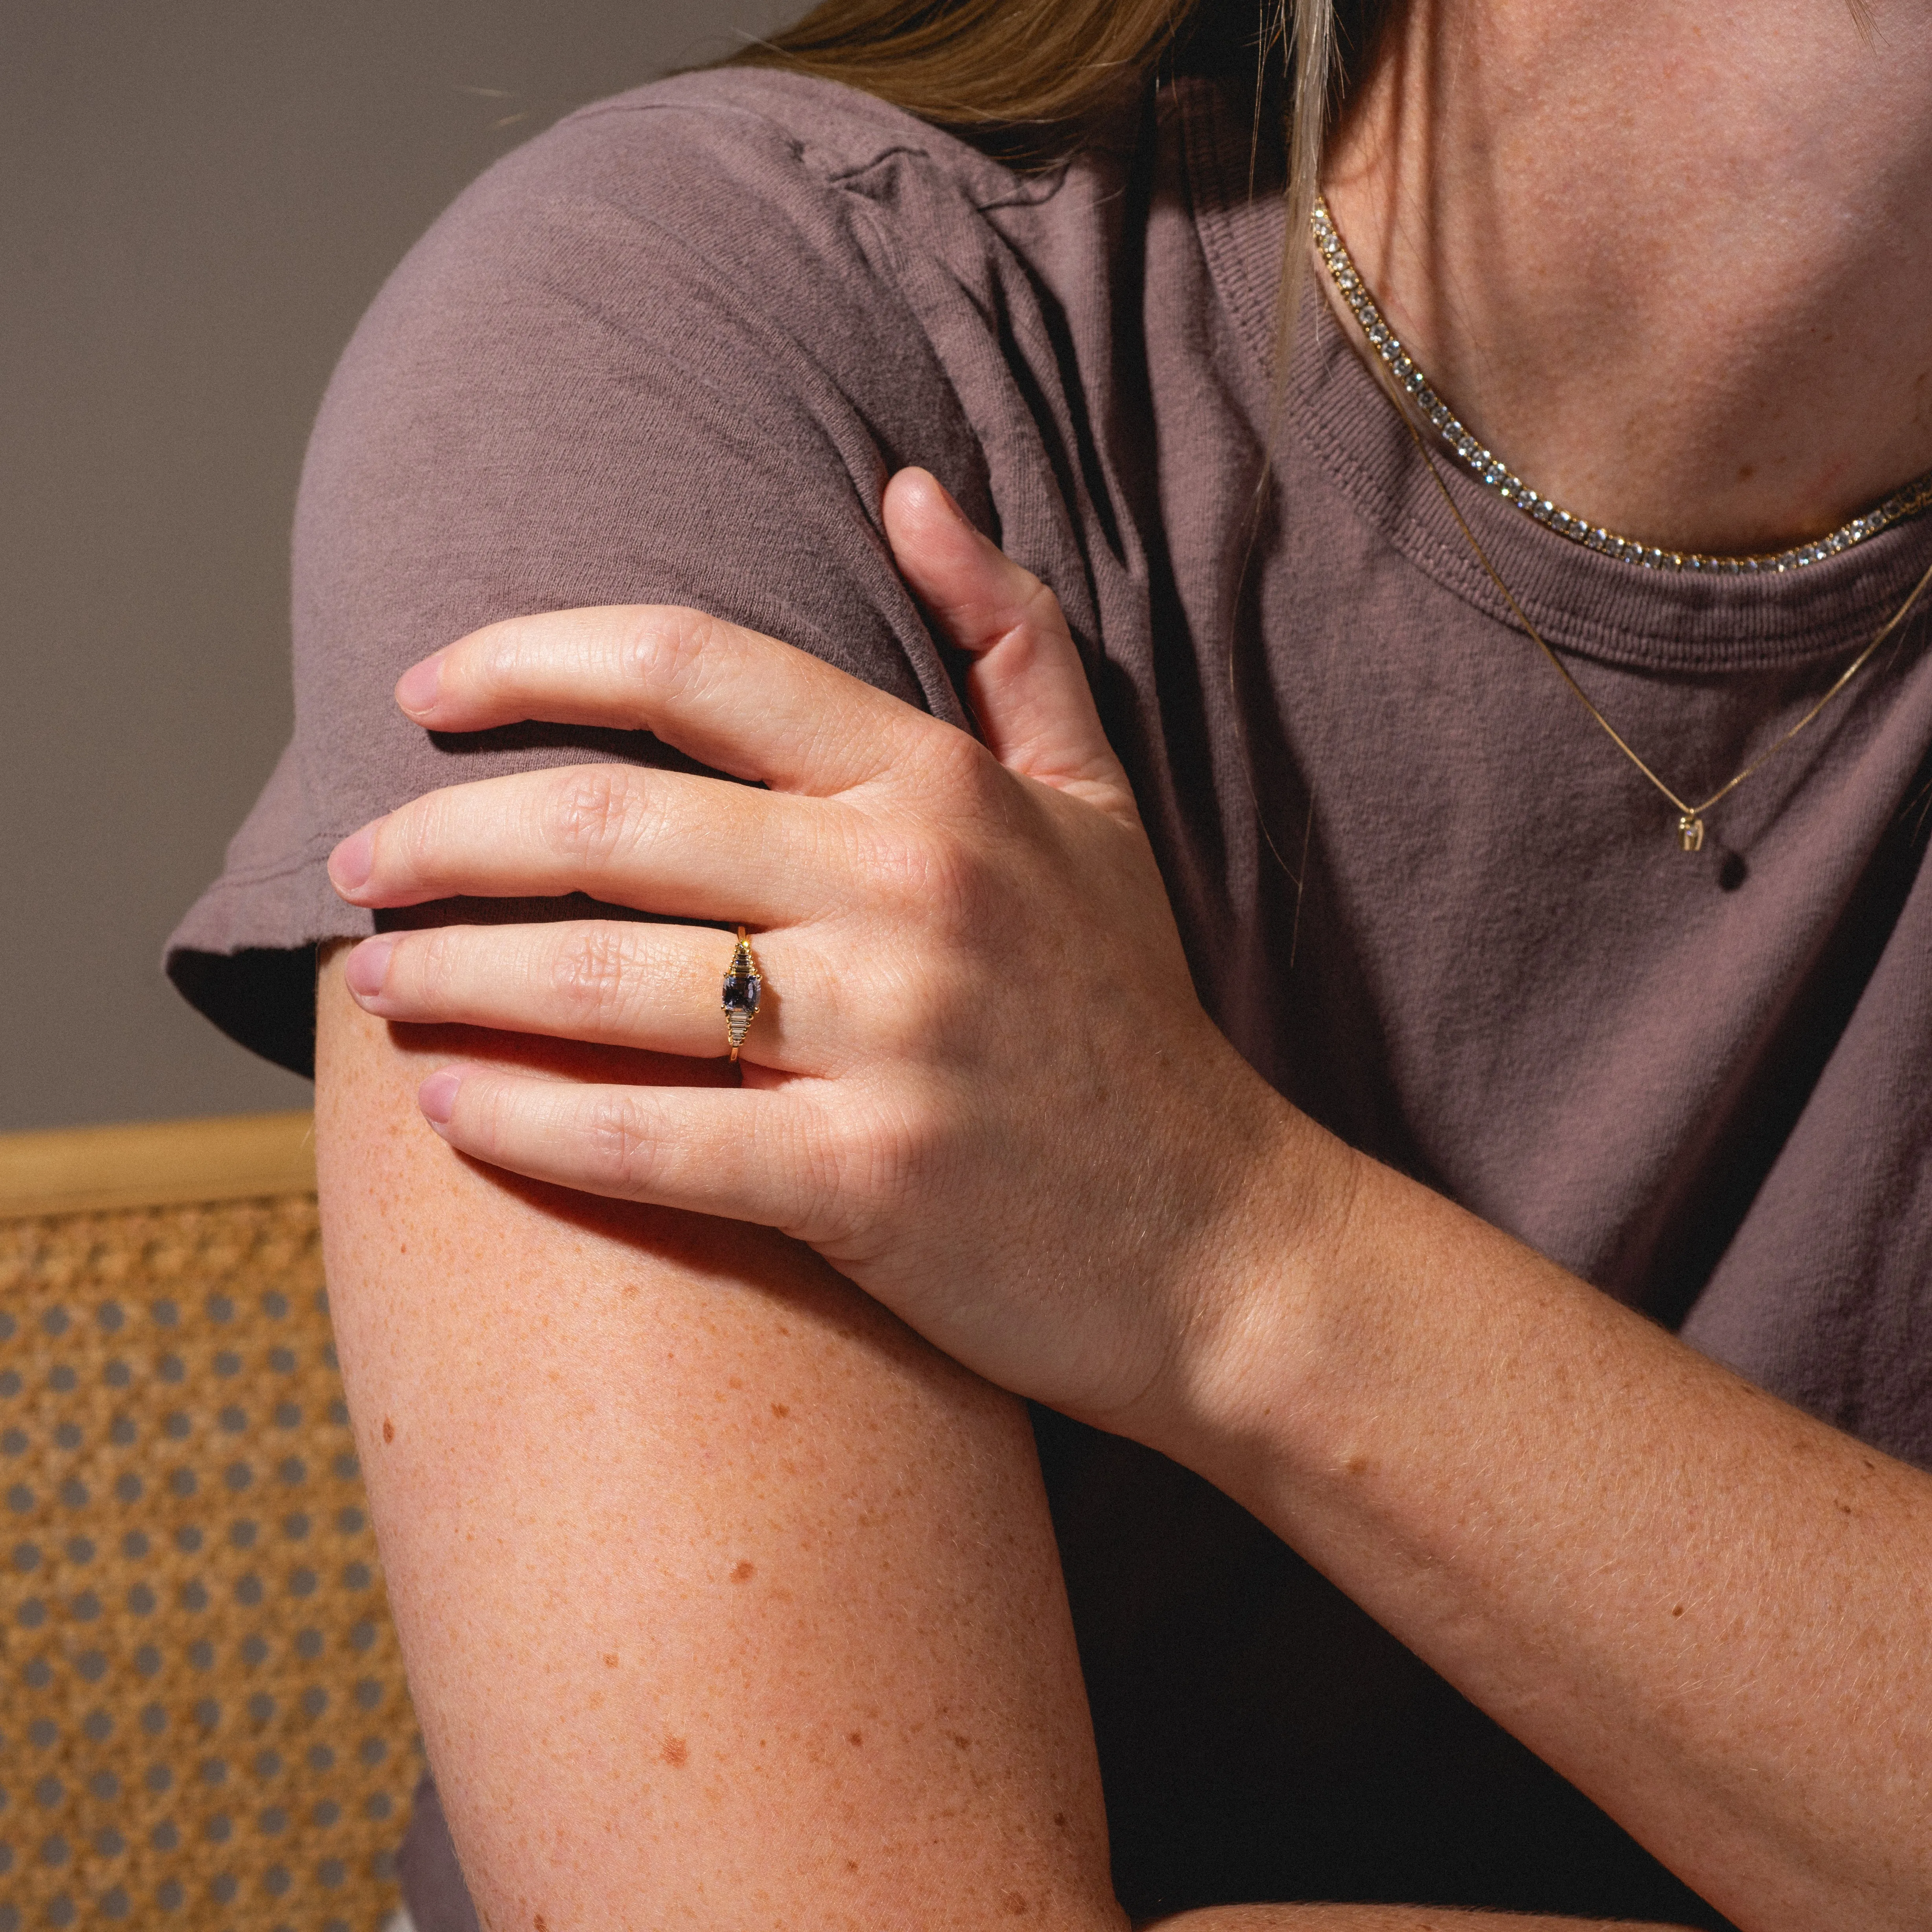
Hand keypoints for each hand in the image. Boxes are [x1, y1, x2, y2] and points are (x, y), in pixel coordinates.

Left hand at [327, 470, 1337, 1431]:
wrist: (1218, 1242)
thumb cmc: (1131, 1022)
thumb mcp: (1098, 806)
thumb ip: (1012, 640)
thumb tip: (910, 492)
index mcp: (940, 787)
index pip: (689, 668)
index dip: (529, 658)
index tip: (423, 690)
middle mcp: (909, 890)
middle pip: (606, 825)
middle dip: (441, 836)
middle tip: (357, 863)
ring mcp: (887, 1039)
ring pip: (600, 983)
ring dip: (451, 975)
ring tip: (371, 980)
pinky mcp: (864, 1182)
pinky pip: (643, 1138)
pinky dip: (521, 1123)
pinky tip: (443, 1109)